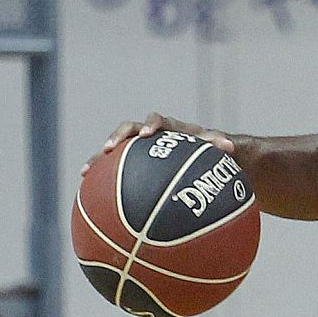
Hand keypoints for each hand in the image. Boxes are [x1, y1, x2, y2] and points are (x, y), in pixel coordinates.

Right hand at [83, 113, 233, 175]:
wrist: (201, 158)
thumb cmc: (209, 151)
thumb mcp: (214, 149)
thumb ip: (217, 145)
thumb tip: (231, 146)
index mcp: (168, 127)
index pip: (157, 120)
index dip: (151, 125)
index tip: (147, 135)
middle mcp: (150, 135)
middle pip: (128, 130)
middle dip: (117, 138)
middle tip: (109, 148)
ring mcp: (138, 149)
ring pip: (115, 151)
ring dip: (100, 159)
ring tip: (86, 172)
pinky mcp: (131, 164)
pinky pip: (113, 171)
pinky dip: (102, 181)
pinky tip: (89, 196)